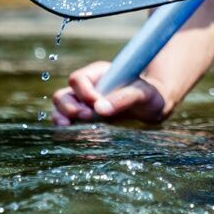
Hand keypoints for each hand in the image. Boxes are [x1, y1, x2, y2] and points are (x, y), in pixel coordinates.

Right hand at [51, 61, 170, 125]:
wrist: (152, 108)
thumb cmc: (149, 95)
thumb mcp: (142, 93)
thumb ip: (123, 98)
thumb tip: (100, 110)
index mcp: (97, 74)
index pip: (78, 80)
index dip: (84, 93)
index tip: (96, 104)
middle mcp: (86, 89)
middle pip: (63, 95)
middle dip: (69, 108)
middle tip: (86, 117)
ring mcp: (83, 105)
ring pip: (61, 110)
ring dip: (62, 119)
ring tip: (69, 128)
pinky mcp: (86, 121)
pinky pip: (69, 125)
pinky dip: (68, 131)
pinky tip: (75, 139)